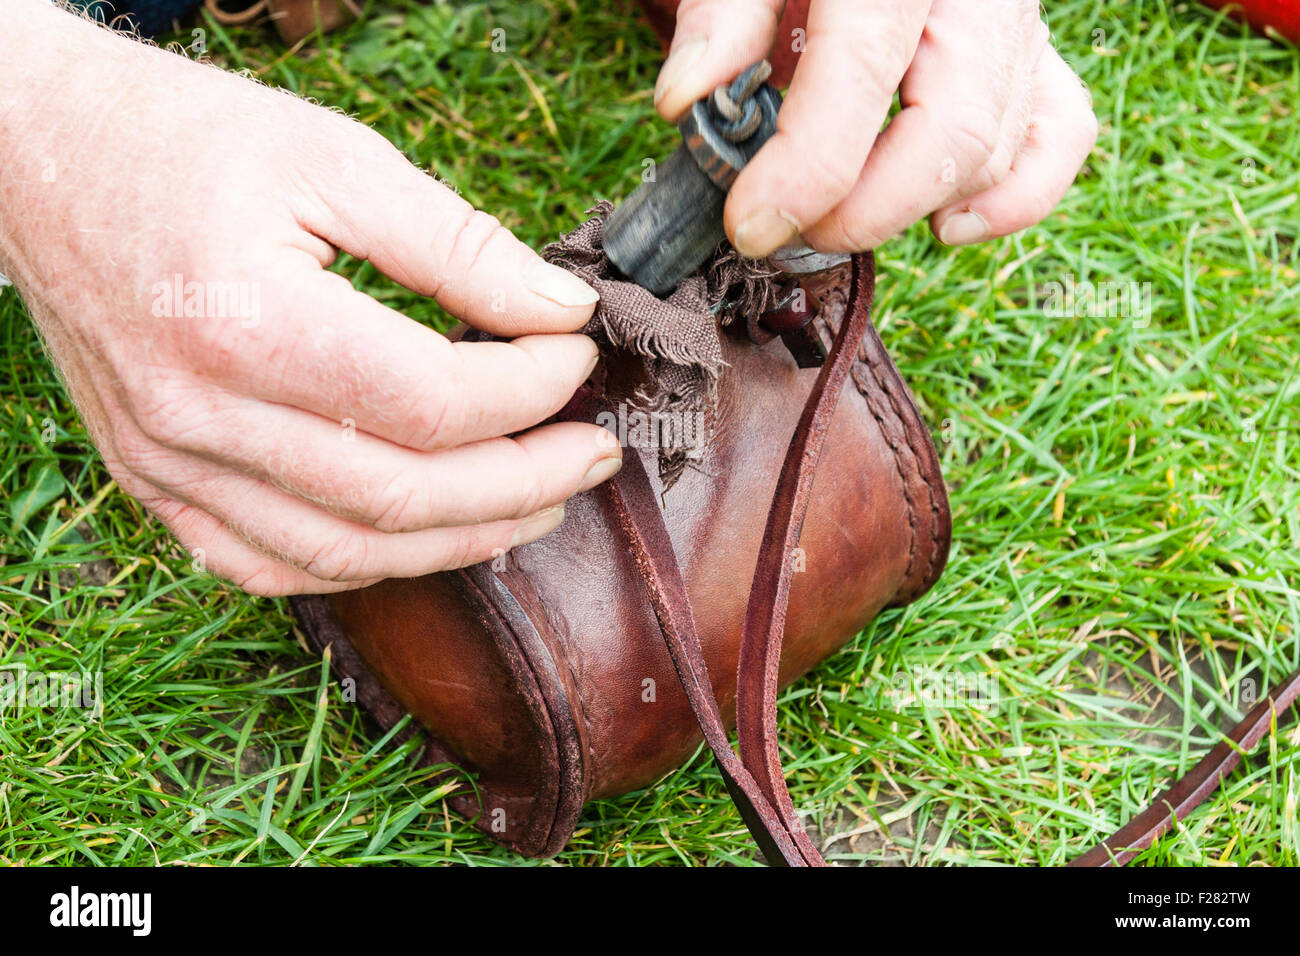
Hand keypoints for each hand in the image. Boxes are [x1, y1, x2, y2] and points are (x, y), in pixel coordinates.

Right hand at [0, 6, 620, 595]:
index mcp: (246, 320)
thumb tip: (562, 311)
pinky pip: (266, 564)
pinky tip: (425, 537)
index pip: (430, 402)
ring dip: (460, 541)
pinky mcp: (153, 478)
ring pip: (343, 550)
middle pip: (400, 496)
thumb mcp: (336, 157)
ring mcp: (168, 459)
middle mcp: (199, 411)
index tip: (576, 353)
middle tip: (593, 455)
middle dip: (523, 483)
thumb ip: (459, 244)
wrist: (38, 156)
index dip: (530, 389)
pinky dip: (361, 563)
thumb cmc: (185, 141)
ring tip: (539, 506)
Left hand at [652, 0, 1097, 254]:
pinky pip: (1059, 135)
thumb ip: (720, 15)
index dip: (808, 168)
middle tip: (788, 233)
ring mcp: (1019, 24)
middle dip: (864, 212)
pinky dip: (1012, 198)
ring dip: (912, 209)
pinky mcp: (1037, 55)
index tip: (749, 224)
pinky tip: (944, 227)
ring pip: (999, 148)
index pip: (865, 72)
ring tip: (835, 217)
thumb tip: (685, 101)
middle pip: (954, 131)